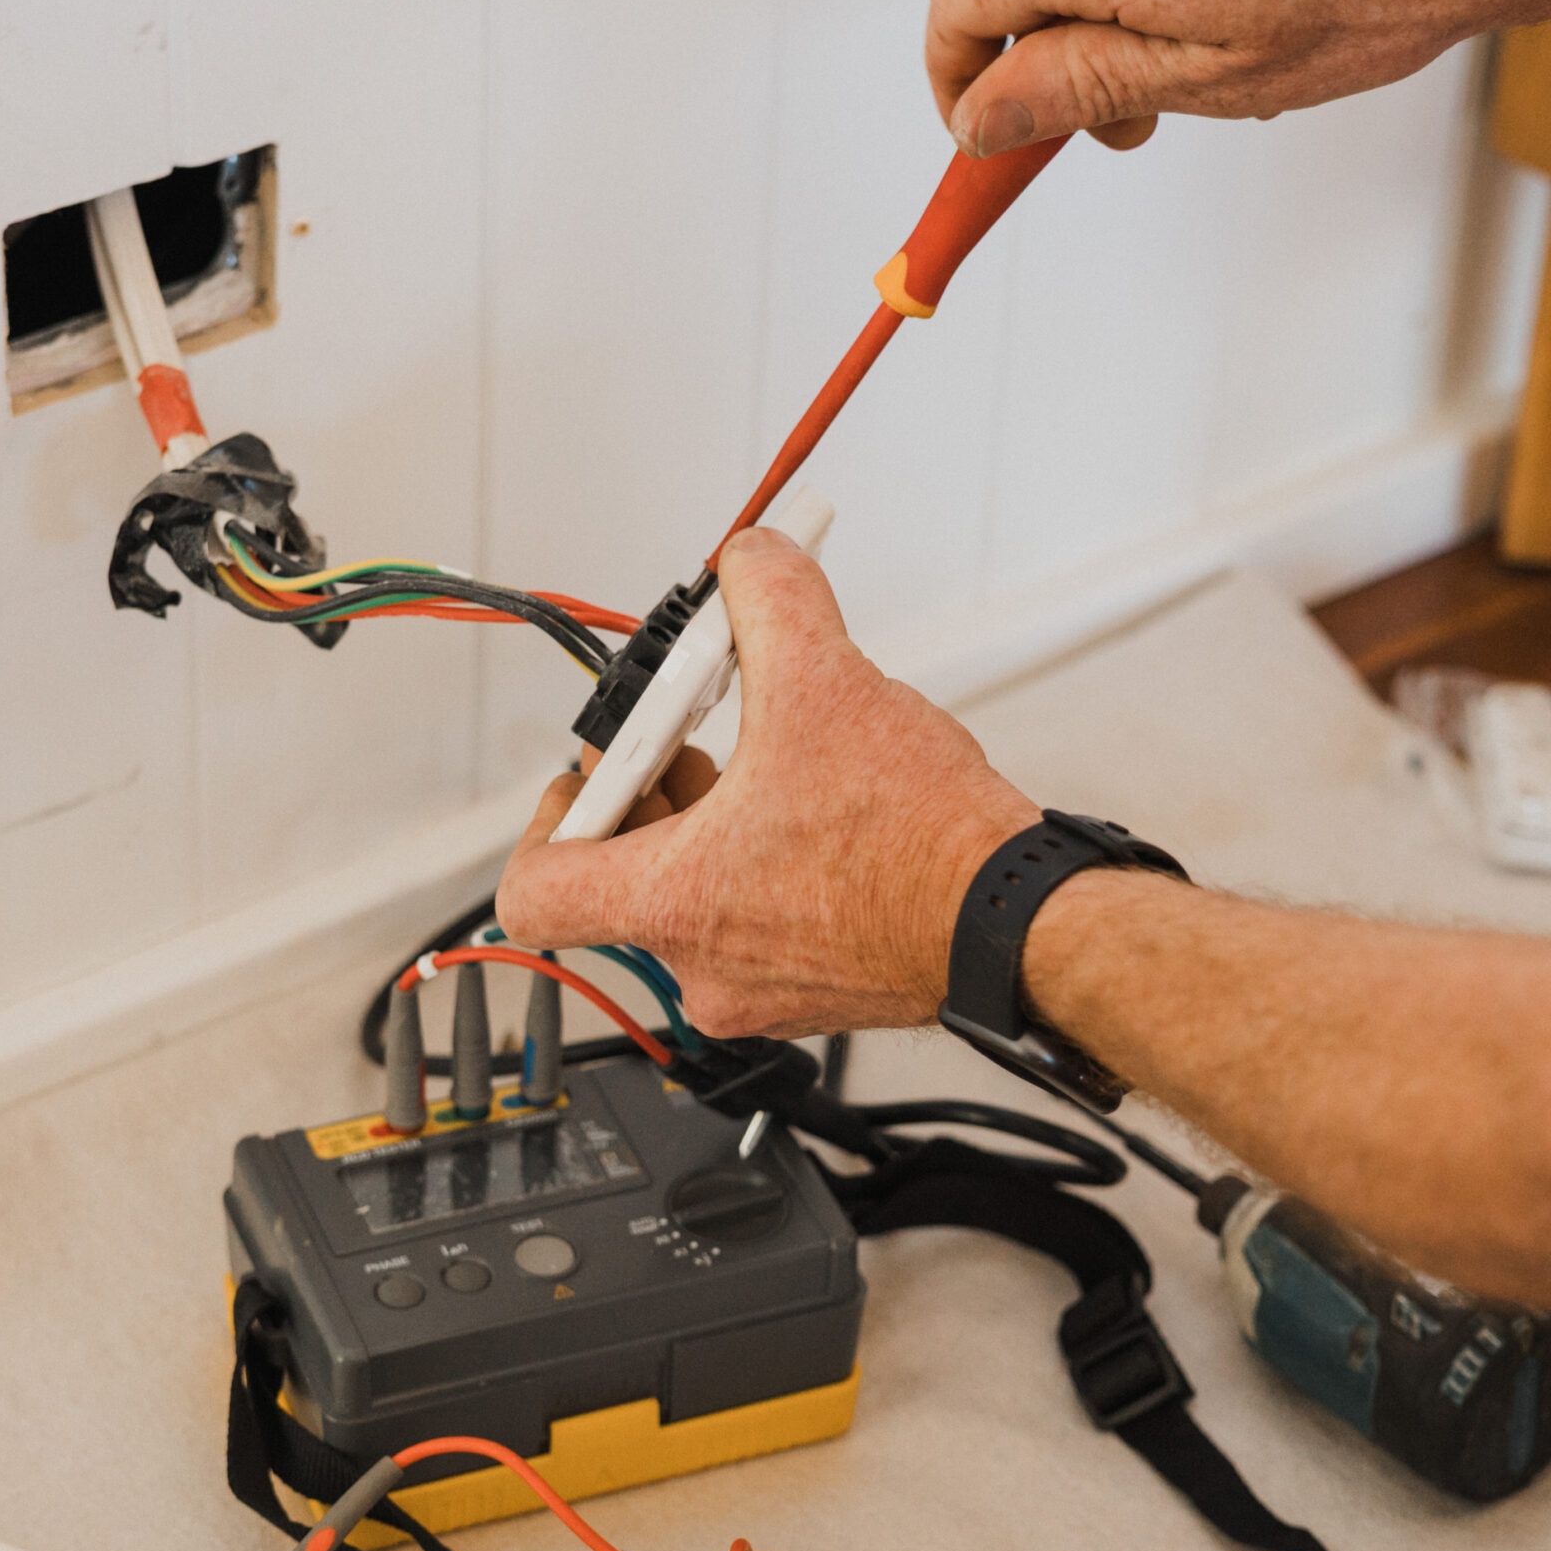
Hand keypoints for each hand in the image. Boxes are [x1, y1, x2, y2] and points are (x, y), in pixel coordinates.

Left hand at [494, 528, 1040, 1038]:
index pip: (534, 894)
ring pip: (696, 900)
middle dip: (656, 795)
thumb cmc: (922, 843)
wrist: (1016, 922)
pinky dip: (772, 864)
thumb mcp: (827, 679)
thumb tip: (752, 559)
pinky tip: (828, 811)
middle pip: (620, 880)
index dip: (547, 819)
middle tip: (698, 741)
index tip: (596, 773)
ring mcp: (760, 990)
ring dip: (717, 826)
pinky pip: (758, 923)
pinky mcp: (818, 992)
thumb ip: (770, 599)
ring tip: (774, 764)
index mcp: (673, 904)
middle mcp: (702, 967)